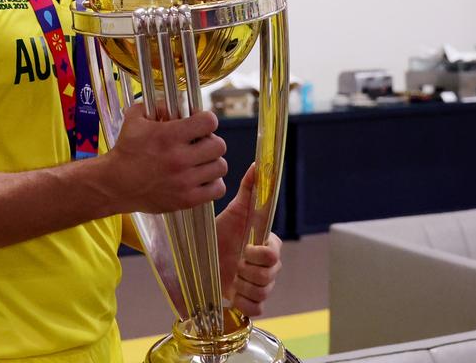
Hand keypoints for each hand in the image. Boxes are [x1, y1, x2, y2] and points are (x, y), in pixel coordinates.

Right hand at [104, 102, 226, 213]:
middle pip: (219, 145)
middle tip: (200, 144)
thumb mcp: (135, 119)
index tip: (199, 124)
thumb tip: (175, 103)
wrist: (114, 184)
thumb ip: (157, 105)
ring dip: (213, 162)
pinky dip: (213, 183)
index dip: (206, 120)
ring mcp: (184, 181)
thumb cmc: (125, 150)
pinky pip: (217, 189)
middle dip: (211, 141)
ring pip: (220, 167)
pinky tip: (201, 179)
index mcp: (169, 136)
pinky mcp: (186, 200)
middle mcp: (179, 159)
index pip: (209, 122)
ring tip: (201, 162)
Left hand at [216, 164, 282, 317]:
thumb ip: (249, 189)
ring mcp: (260, 285)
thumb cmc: (220, 232)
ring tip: (230, 277)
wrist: (200, 256)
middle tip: (233, 265)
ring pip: (263, 293)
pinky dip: (243, 303)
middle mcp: (268, 267)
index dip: (258, 255)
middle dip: (247, 272)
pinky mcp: (250, 301)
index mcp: (268, 246)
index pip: (274, 255)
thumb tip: (257, 165)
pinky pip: (257, 309)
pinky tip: (232, 294)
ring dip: (243, 287)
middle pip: (269, 277)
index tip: (243, 250)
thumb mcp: (234, 211)